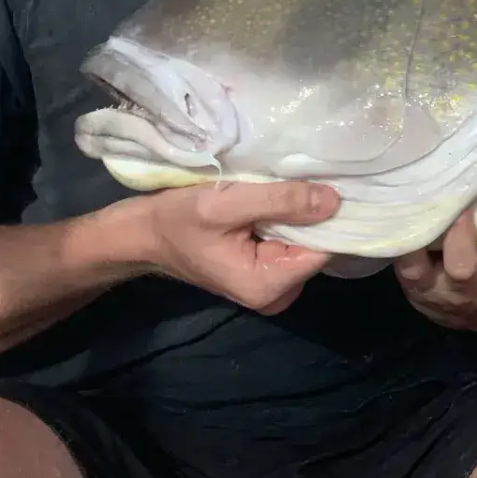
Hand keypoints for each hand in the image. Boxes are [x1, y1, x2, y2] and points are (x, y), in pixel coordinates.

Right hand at [132, 179, 341, 313]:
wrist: (142, 234)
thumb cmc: (177, 220)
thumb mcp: (225, 203)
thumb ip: (280, 201)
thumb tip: (334, 201)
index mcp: (267, 285)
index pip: (324, 250)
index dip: (326, 218)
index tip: (324, 186)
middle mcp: (275, 295)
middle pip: (318, 248)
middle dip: (311, 216)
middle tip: (299, 182)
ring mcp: (270, 286)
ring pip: (306, 244)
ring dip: (298, 217)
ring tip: (283, 189)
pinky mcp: (265, 272)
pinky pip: (292, 244)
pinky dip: (286, 222)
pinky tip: (274, 203)